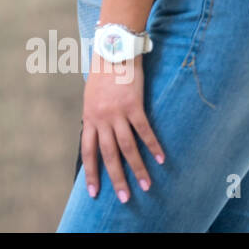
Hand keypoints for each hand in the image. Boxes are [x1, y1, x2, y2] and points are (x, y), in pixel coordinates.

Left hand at [80, 55, 163, 202]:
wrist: (112, 51)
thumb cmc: (102, 74)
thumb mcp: (91, 98)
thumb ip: (94, 118)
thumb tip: (98, 135)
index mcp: (88, 118)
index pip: (88, 152)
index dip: (91, 173)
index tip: (94, 192)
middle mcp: (101, 118)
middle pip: (108, 154)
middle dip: (116, 178)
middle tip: (125, 198)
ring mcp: (117, 113)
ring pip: (127, 147)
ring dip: (138, 168)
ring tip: (146, 186)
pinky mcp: (133, 105)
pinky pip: (144, 131)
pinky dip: (153, 146)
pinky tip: (161, 159)